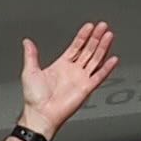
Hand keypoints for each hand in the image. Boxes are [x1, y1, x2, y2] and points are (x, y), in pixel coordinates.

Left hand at [20, 22, 118, 140]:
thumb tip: (27, 42)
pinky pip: (99, 76)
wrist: (41, 114)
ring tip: (109, 35)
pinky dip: (107, 68)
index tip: (90, 26)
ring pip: (95, 59)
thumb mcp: (30, 71)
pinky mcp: (86, 88)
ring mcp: (81, 79)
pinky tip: (113, 59)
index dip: (83, 36)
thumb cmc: (34, 98)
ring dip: (102, 47)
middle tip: (102, 26)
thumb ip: (31, 55)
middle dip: (96, 37)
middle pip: (88, 50)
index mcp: (61, 66)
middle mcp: (73, 71)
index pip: (76, 47)